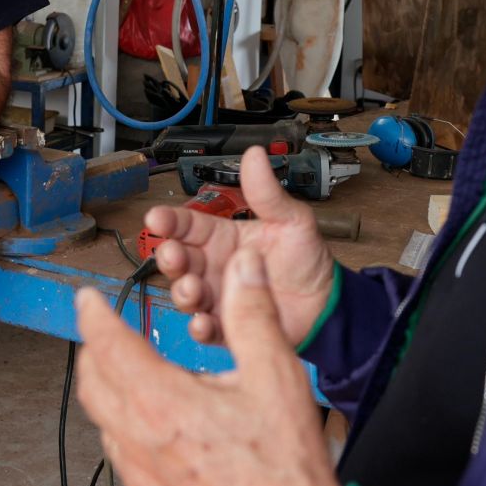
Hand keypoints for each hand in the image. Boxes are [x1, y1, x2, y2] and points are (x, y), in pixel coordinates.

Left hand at [75, 248, 339, 485]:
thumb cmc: (285, 468)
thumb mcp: (275, 375)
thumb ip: (252, 314)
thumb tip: (244, 269)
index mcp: (162, 403)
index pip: (108, 346)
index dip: (93, 317)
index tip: (86, 300)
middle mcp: (139, 443)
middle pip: (92, 387)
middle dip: (93, 354)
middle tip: (102, 335)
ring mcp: (141, 483)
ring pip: (105, 428)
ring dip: (110, 397)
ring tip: (130, 381)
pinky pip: (124, 466)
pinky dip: (127, 439)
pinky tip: (154, 435)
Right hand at [146, 147, 336, 346]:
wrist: (327, 303)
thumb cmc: (306, 260)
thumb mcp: (291, 220)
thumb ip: (267, 193)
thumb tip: (255, 156)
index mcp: (223, 237)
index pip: (187, 225)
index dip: (170, 221)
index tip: (157, 218)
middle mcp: (214, 266)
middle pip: (178, 259)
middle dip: (169, 256)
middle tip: (172, 254)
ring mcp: (218, 297)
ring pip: (186, 294)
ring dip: (183, 291)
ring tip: (192, 287)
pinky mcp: (227, 327)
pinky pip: (206, 329)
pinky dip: (200, 327)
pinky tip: (204, 321)